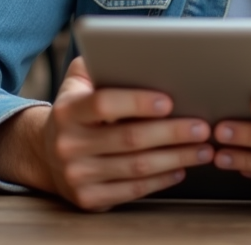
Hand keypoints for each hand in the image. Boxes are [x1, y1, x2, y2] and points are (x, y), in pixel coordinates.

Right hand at [0, 56, 213, 210]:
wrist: (45, 155)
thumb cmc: (78, 110)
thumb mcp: (78, 82)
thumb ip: (101, 62)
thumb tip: (137, 50)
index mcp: (68, 111)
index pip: (104, 103)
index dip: (137, 101)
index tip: (169, 100)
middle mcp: (68, 145)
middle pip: (129, 138)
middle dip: (172, 132)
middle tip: (202, 126)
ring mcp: (77, 176)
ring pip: (137, 167)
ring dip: (177, 158)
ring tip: (204, 148)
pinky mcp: (88, 199)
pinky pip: (132, 190)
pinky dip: (161, 180)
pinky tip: (182, 168)